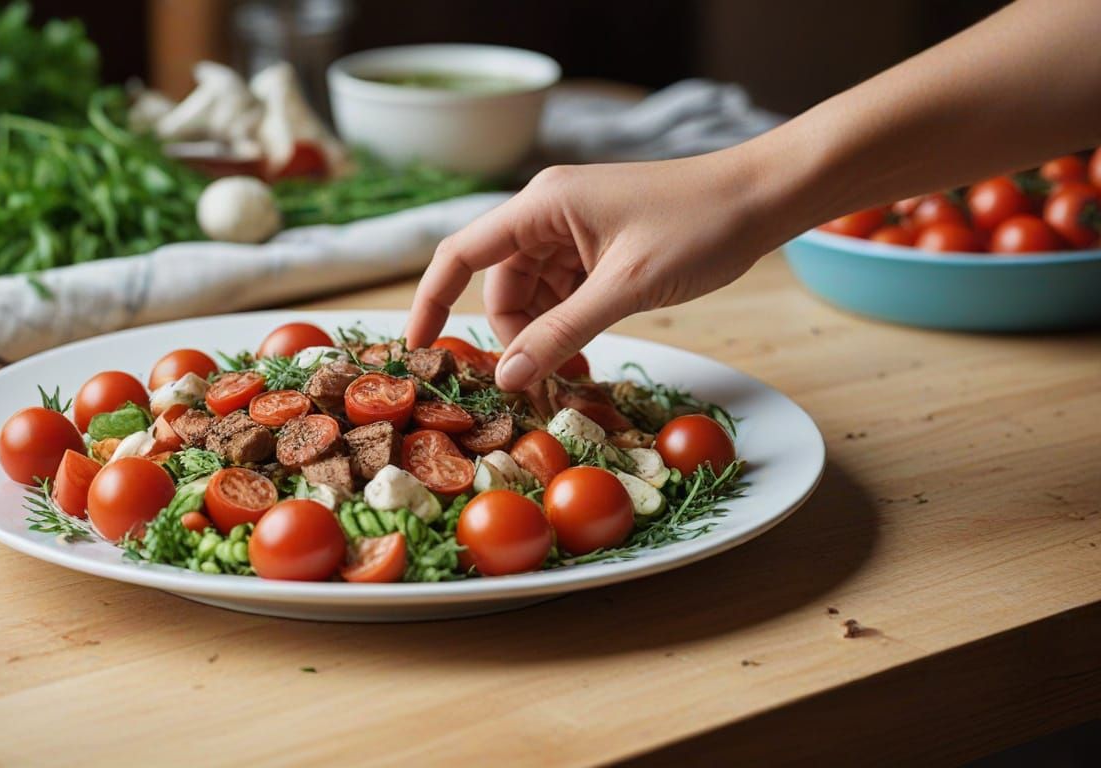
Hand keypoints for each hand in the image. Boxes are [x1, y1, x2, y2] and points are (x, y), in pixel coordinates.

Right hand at [406, 148, 792, 389]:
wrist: (763, 198)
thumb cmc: (698, 227)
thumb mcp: (626, 288)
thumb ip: (562, 333)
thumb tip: (506, 378)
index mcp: (542, 205)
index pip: (461, 254)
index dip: (431, 301)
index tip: (415, 349)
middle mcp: (548, 212)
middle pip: (499, 283)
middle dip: (513, 333)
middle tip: (540, 379)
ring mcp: (574, 228)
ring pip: (531, 293)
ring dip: (543, 332)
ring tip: (573, 368)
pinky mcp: (598, 245)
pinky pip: (563, 291)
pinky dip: (568, 323)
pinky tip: (587, 348)